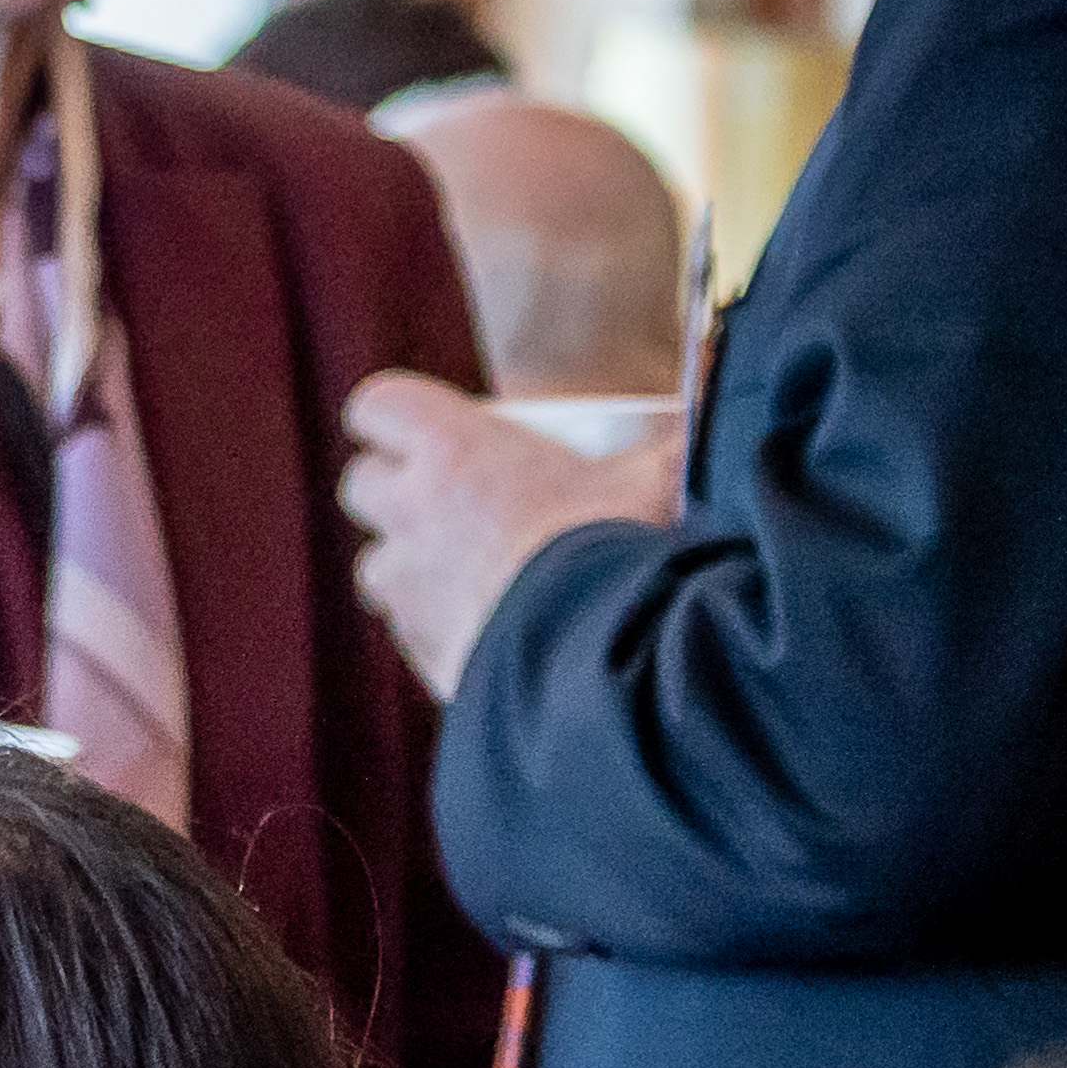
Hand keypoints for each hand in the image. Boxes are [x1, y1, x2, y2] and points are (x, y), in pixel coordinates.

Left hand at [340, 372, 683, 699]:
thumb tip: (704, 431)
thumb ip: (672, 447)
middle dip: (397, 487)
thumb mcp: (660, 480)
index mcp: (455, 452)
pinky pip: (409, 629)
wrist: (602, 660)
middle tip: (454, 494)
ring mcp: (407, 589)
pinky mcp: (420, 650)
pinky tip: (492, 624)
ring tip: (475, 565)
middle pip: (361, 484)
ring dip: (412, 562)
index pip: (379, 407)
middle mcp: (412, 515)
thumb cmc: (624, 551)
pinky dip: (437, 623)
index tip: (424, 424)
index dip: (394, 414)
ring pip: (377, 563)